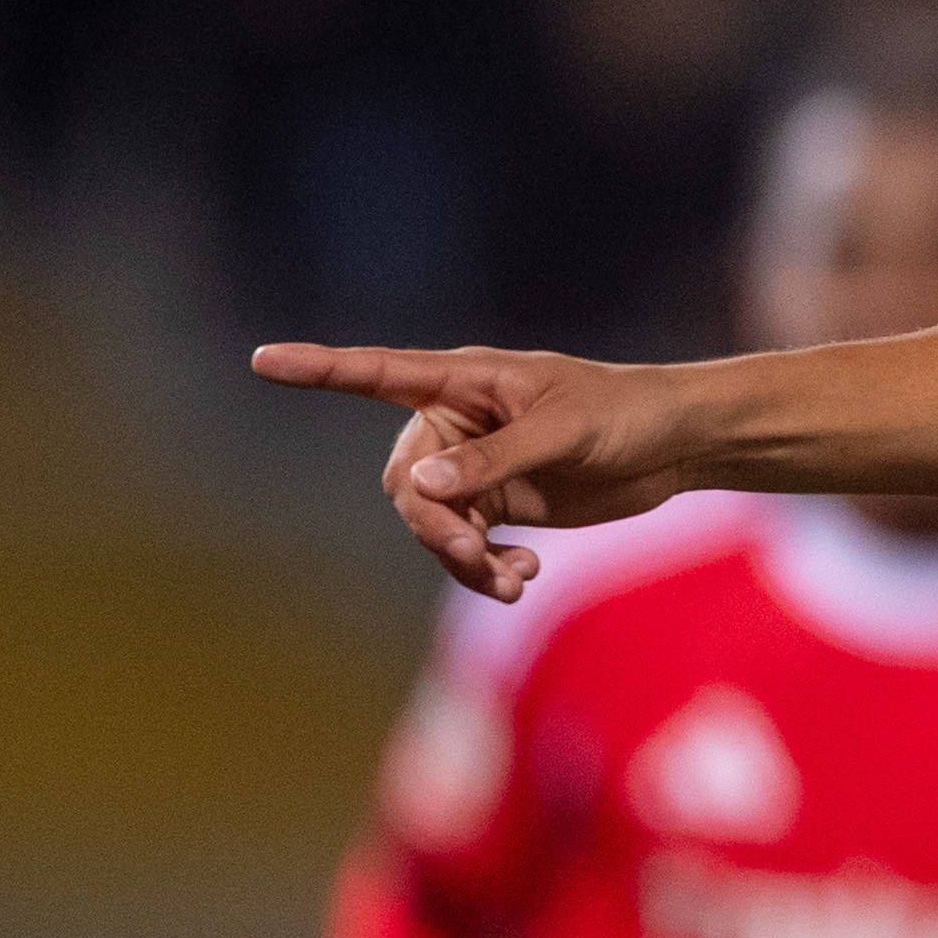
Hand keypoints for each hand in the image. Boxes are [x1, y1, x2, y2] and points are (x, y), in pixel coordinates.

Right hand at [249, 345, 689, 599]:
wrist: (675, 445)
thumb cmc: (623, 413)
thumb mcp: (562, 432)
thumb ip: (491, 459)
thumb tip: (419, 485)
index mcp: (463, 381)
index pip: (376, 373)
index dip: (319, 369)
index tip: (261, 359)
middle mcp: (456, 422)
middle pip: (404, 482)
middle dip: (431, 524)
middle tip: (474, 552)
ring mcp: (474, 466)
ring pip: (429, 522)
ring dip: (459, 557)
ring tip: (510, 579)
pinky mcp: (498, 503)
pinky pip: (462, 545)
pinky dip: (481, 569)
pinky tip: (519, 577)